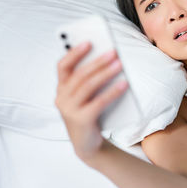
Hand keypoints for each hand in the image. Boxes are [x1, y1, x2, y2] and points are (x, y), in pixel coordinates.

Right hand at [55, 41, 127, 160]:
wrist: (88, 145)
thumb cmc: (89, 114)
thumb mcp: (86, 97)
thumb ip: (90, 81)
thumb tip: (109, 61)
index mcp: (61, 89)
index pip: (62, 66)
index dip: (74, 53)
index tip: (88, 42)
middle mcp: (61, 98)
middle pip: (79, 75)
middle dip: (97, 62)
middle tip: (113, 52)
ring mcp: (69, 110)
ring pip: (88, 86)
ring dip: (105, 73)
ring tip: (120, 64)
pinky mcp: (81, 120)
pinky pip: (98, 102)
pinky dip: (112, 91)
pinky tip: (124, 84)